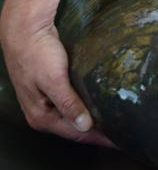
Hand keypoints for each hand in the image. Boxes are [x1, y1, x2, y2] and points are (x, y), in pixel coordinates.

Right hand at [0, 17, 111, 145]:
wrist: (24, 28)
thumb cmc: (36, 52)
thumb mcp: (53, 79)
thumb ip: (68, 103)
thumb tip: (84, 126)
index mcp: (41, 117)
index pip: (76, 134)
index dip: (99, 138)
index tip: (119, 140)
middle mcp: (42, 113)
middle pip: (74, 128)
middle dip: (97, 132)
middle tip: (122, 131)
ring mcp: (45, 101)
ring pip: (73, 116)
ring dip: (92, 119)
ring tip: (114, 120)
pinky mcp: (50, 88)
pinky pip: (72, 103)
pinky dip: (86, 106)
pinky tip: (98, 103)